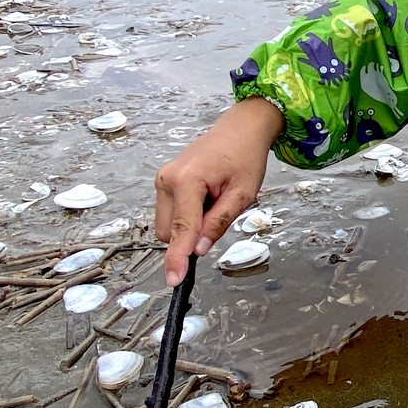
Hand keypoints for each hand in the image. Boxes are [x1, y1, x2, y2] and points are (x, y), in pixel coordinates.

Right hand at [154, 98, 282, 284]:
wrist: (241, 127)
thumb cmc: (245, 155)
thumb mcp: (242, 193)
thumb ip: (218, 222)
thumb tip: (198, 250)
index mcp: (187, 180)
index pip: (181, 229)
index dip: (178, 257)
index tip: (174, 279)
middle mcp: (167, 179)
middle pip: (170, 232)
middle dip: (191, 235)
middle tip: (220, 212)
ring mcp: (162, 179)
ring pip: (167, 225)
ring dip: (189, 225)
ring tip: (214, 200)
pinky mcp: (164, 181)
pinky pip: (170, 213)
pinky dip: (187, 215)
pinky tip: (206, 197)